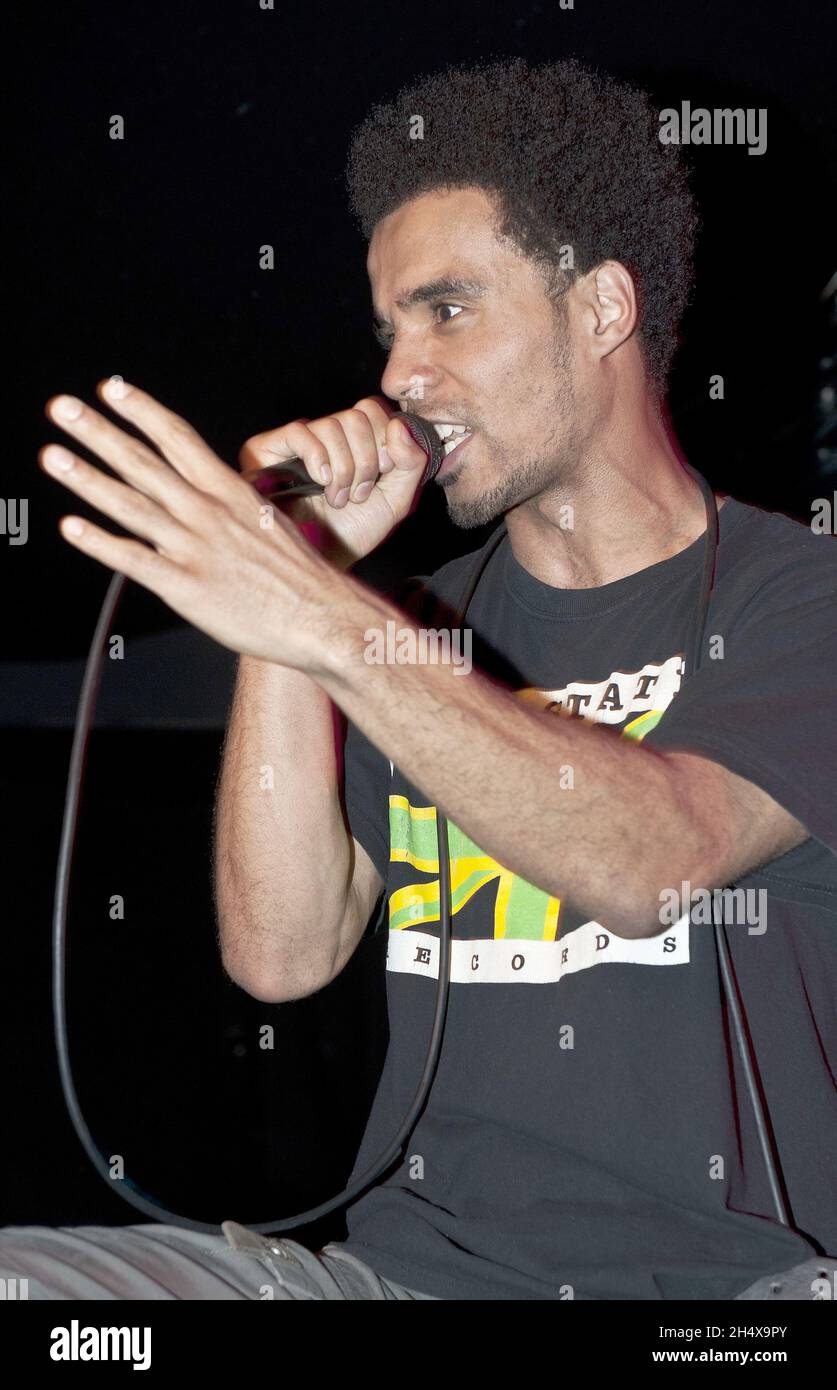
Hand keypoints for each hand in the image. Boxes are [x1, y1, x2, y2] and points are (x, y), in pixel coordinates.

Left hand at [39, 380, 349, 672]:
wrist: (322, 617)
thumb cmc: (299, 576)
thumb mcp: (269, 524)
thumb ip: (229, 510)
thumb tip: (201, 500)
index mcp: (230, 492)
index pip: (179, 438)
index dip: (142, 411)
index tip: (112, 389)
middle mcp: (208, 512)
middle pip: (144, 462)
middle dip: (99, 432)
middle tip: (61, 407)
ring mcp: (195, 548)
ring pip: (131, 504)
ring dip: (87, 478)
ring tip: (52, 455)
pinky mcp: (186, 587)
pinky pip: (135, 560)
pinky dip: (100, 542)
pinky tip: (70, 527)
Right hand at [239, 396, 427, 567]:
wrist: (321, 561)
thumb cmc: (353, 533)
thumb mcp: (396, 500)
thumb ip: (411, 462)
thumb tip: (399, 424)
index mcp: (354, 441)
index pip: (372, 408)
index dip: (384, 439)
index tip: (383, 474)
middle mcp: (325, 436)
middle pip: (356, 416)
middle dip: (365, 461)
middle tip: (358, 493)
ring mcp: (296, 442)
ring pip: (331, 425)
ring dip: (343, 469)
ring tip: (337, 499)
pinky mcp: (267, 449)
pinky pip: (299, 431)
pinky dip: (317, 458)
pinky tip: (320, 482)